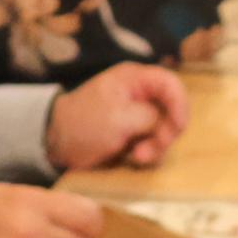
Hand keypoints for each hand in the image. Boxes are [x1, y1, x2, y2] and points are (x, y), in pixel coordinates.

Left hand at [48, 65, 188, 169]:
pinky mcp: (135, 134)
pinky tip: (133, 158)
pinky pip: (154, 143)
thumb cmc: (84, 124)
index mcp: (135, 79)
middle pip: (172, 110)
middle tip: (149, 150)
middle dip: (165, 133)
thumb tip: (166, 123)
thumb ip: (149, 116)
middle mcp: (141, 94)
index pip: (171, 84)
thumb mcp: (119, 117)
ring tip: (136, 156)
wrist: (57, 143)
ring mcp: (139, 115)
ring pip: (165, 131)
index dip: (180, 105)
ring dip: (156, 147)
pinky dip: (149, 153)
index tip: (178, 128)